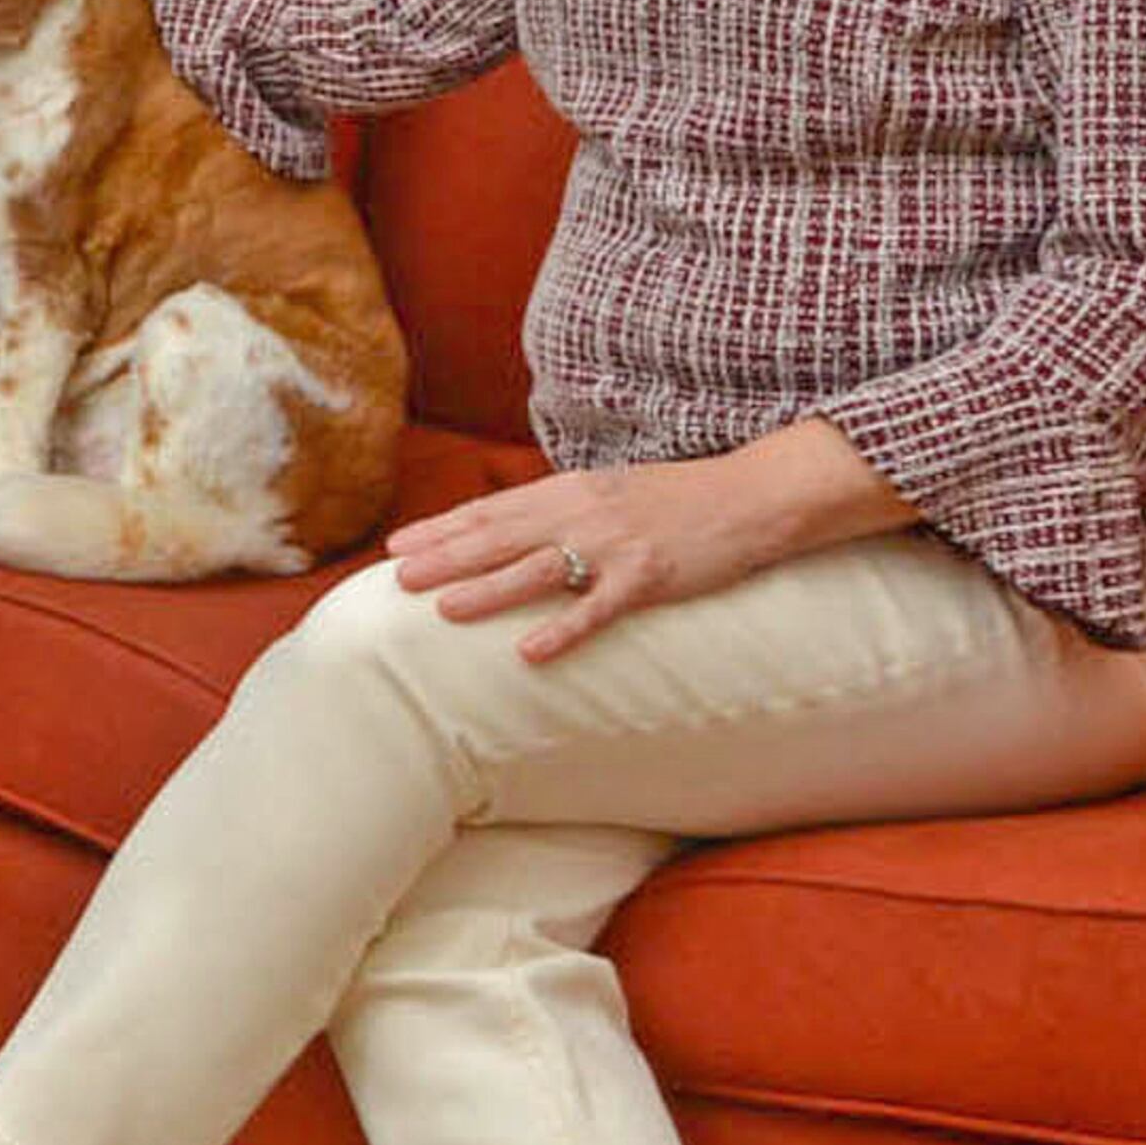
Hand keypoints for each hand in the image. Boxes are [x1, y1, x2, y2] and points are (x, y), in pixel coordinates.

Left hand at [388, 427, 907, 662]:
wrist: (748, 497)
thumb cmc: (678, 498)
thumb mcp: (611, 492)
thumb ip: (564, 508)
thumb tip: (514, 529)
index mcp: (571, 491)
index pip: (492, 510)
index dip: (442, 529)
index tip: (397, 546)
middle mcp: (583, 513)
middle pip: (501, 537)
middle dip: (445, 556)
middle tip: (397, 578)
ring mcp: (614, 546)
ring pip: (537, 570)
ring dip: (486, 589)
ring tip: (440, 607)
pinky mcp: (647, 578)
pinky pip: (596, 610)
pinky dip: (561, 631)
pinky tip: (529, 653)